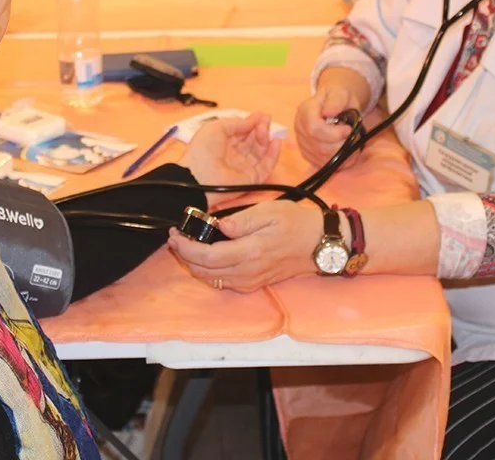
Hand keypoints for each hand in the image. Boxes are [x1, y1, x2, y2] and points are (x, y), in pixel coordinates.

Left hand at [167, 199, 321, 291]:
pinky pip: (224, 282)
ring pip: (212, 280)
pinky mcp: (254, 284)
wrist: (320, 244)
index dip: (186, 248)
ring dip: (194, 265)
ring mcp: (251, 281)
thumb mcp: (270, 211)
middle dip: (184, 256)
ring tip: (187, 245)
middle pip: (204, 272)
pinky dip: (208, 272)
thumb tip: (218, 226)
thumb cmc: (296, 223)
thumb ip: (242, 220)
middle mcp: (248, 272)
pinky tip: (207, 256)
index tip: (175, 234)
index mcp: (250, 252)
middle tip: (176, 238)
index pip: (207, 257)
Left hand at [177, 114, 280, 202]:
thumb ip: (237, 123)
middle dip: (260, 129)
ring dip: (265, 138)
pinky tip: (275, 142)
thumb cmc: (203, 150)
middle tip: (266, 120)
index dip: (252, 123)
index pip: (242, 132)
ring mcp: (243, 167)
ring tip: (264, 129)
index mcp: (223, 143)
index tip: (262, 115)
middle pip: (253, 140)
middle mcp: (234, 155)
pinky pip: (266, 167)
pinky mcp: (252, 179)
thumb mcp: (217, 127)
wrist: (199, 176)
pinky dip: (273, 155)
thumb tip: (253, 120)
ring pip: (260, 151)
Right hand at [295, 86, 361, 167]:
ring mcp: (302, 143)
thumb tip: (328, 112)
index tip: (348, 129)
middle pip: (319, 147)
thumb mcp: (341, 93)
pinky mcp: (308, 154)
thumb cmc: (338, 97)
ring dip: (342, 154)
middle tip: (353, 137)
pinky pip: (323, 164)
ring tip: (351, 143)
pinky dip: (339, 162)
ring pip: (322, 158)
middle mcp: (300, 128)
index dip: (333, 134)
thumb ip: (336, 101)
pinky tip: (346, 152)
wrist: (335, 103)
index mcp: (305, 111)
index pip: (314, 129)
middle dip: (341, 145)